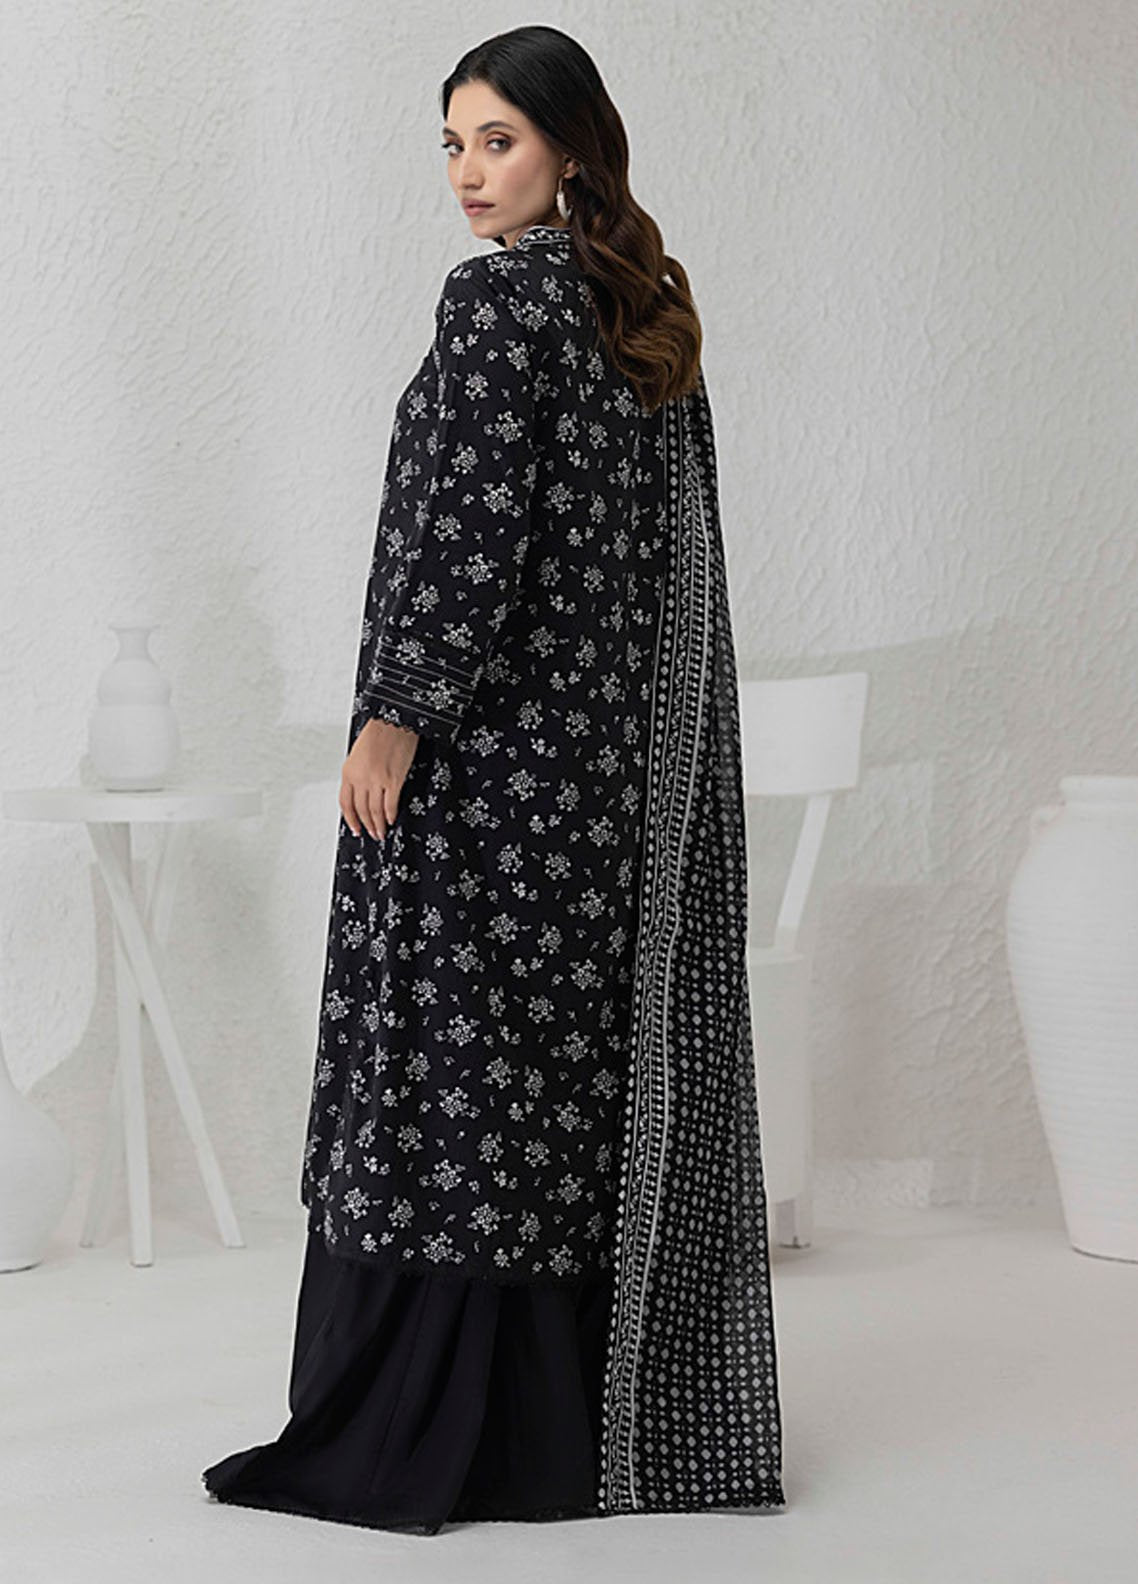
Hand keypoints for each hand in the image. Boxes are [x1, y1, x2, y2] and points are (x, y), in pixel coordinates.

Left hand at [339, 716, 418, 840]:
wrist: (394, 721)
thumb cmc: (379, 732)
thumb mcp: (357, 754)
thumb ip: (357, 774)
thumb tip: (361, 792)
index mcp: (349, 772)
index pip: (345, 803)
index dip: (350, 819)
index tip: (355, 828)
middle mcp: (361, 778)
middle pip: (361, 810)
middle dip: (366, 825)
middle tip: (371, 834)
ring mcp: (377, 781)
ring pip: (374, 811)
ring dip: (378, 825)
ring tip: (381, 833)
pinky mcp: (393, 780)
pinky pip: (390, 804)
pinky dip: (390, 815)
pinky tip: (391, 820)